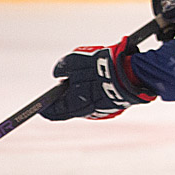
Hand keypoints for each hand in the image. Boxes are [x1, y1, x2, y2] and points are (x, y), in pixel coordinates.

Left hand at [40, 37, 155, 120]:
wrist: (133, 72)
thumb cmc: (102, 67)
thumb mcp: (75, 61)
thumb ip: (63, 67)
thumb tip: (58, 74)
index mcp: (75, 104)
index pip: (55, 113)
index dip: (46, 108)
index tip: (42, 105)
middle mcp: (88, 110)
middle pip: (70, 106)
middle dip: (67, 93)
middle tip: (67, 80)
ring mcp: (102, 108)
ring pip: (86, 100)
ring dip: (84, 89)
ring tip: (89, 72)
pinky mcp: (114, 104)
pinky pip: (100, 98)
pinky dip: (96, 89)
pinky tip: (102, 76)